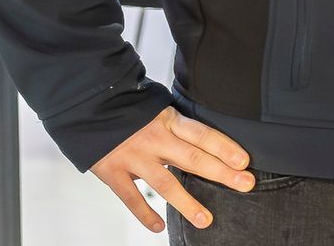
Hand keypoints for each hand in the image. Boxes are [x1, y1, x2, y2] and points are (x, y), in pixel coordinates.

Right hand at [90, 106, 253, 231]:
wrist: (88, 105)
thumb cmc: (129, 108)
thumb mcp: (158, 108)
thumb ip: (178, 127)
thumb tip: (205, 142)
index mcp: (168, 121)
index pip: (202, 135)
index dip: (225, 147)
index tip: (244, 162)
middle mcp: (154, 139)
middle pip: (192, 158)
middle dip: (221, 173)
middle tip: (245, 184)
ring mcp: (133, 157)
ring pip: (165, 183)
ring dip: (187, 203)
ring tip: (205, 219)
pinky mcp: (112, 172)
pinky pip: (131, 197)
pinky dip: (144, 214)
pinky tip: (159, 226)